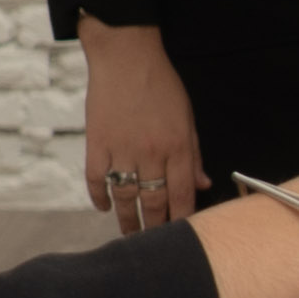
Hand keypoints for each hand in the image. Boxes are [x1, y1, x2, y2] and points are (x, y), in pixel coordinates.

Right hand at [79, 17, 201, 234]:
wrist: (125, 55)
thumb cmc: (160, 84)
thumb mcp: (187, 117)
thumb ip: (194, 154)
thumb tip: (203, 184)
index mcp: (177, 146)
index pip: (182, 195)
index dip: (181, 220)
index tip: (180, 235)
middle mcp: (151, 152)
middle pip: (154, 202)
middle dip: (154, 227)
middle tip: (152, 242)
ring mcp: (121, 149)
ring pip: (124, 197)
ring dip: (127, 220)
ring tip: (129, 234)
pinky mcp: (96, 142)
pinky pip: (95, 179)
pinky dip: (99, 197)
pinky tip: (105, 207)